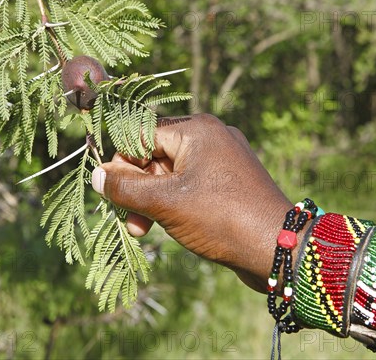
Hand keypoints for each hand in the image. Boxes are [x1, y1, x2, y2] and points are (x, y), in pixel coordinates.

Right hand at [91, 113, 292, 291]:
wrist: (279, 247)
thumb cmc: (220, 218)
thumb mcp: (165, 203)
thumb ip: (125, 187)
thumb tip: (96, 175)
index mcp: (197, 129)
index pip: (141, 134)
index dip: (122, 162)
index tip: (110, 190)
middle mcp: (212, 135)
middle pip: (156, 154)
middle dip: (138, 188)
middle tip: (131, 222)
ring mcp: (224, 158)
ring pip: (172, 172)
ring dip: (153, 200)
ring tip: (144, 229)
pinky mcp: (230, 180)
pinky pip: (191, 183)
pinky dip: (175, 201)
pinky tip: (168, 224)